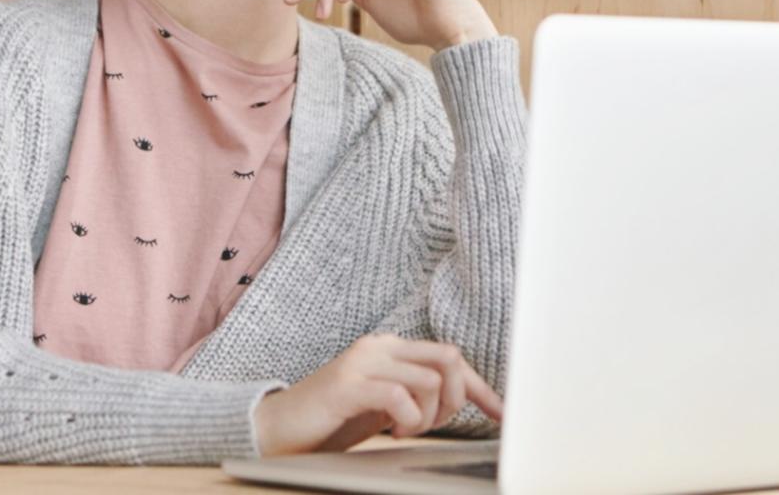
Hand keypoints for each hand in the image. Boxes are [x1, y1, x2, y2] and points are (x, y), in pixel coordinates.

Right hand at [252, 333, 504, 455]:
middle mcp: (380, 346)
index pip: (450, 358)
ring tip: (407, 431)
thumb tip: (460, 401)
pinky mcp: (348, 385)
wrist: (276, 429)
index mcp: (391, 348)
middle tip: (434, 425)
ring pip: (430, 379)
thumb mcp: (384, 406)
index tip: (502, 415)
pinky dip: (408, 419)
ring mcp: (364, 362)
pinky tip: (393, 432)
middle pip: (449, 358)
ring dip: (430, 415)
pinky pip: (400, 396)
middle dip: (457, 399)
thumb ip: (415, 395)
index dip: (481, 388)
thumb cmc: (333, 420)